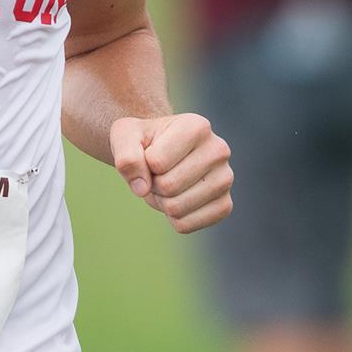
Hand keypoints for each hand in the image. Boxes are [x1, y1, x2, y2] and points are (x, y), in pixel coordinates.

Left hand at [110, 113, 231, 232]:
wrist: (160, 153)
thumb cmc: (143, 141)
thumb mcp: (125, 136)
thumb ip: (127, 156)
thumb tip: (141, 188)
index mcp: (197, 126)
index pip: (157, 162)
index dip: (144, 164)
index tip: (150, 154)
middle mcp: (219, 150)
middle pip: (168, 186)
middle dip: (152, 184)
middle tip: (157, 173)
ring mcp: (225, 179)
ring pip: (176, 208)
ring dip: (162, 201)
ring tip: (167, 184)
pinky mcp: (225, 205)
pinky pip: (186, 225)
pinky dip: (172, 218)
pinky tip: (179, 198)